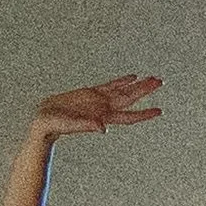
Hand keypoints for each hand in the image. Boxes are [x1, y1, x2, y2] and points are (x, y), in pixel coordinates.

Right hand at [30, 74, 161, 141]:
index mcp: (102, 117)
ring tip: (153, 78)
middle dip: (145, 91)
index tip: (159, 111)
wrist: (45, 120)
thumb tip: (103, 128)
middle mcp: (104, 109)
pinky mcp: (91, 93)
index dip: (143, 114)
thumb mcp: (70, 124)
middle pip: (130, 99)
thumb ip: (86, 126)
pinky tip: (132, 76)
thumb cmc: (55, 125)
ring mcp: (99, 100)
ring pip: (123, 91)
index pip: (128, 116)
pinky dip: (122, 81)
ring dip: (138, 85)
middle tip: (160, 81)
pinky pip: (111, 85)